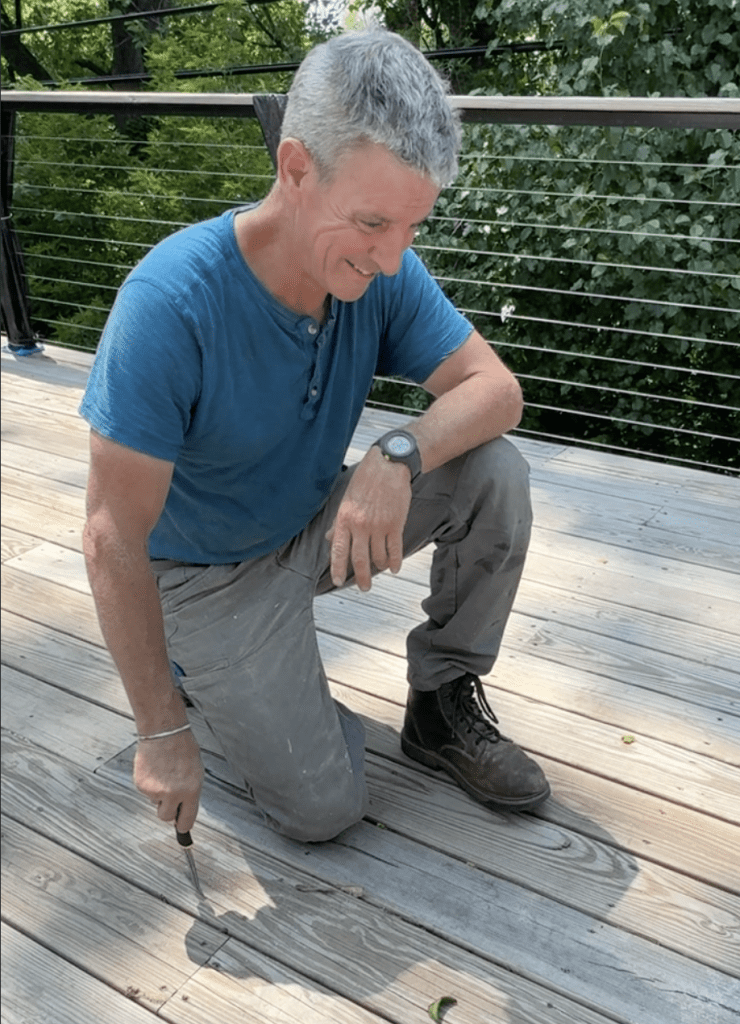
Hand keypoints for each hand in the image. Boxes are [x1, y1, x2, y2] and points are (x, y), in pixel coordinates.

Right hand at [133, 727, 203, 832]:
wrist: (164, 732)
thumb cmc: (182, 749)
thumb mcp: (195, 772)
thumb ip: (189, 793)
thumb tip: (183, 810)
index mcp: (191, 791)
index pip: (186, 820)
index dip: (182, 826)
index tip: (181, 829)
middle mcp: (173, 794)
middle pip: (166, 817)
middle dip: (167, 810)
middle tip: (168, 795)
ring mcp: (156, 791)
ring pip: (155, 802)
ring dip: (158, 793)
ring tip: (163, 772)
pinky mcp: (141, 785)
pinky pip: (145, 792)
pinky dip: (149, 783)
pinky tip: (154, 768)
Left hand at [327, 446, 411, 591]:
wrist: (389, 466)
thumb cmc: (365, 480)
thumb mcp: (346, 499)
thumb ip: (339, 522)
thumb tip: (329, 538)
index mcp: (344, 519)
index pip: (338, 550)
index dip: (337, 568)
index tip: (338, 581)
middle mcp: (360, 525)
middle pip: (359, 559)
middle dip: (361, 578)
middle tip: (364, 588)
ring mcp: (379, 526)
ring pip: (378, 557)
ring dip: (379, 566)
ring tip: (380, 568)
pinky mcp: (396, 524)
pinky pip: (395, 550)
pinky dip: (395, 562)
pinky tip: (394, 568)